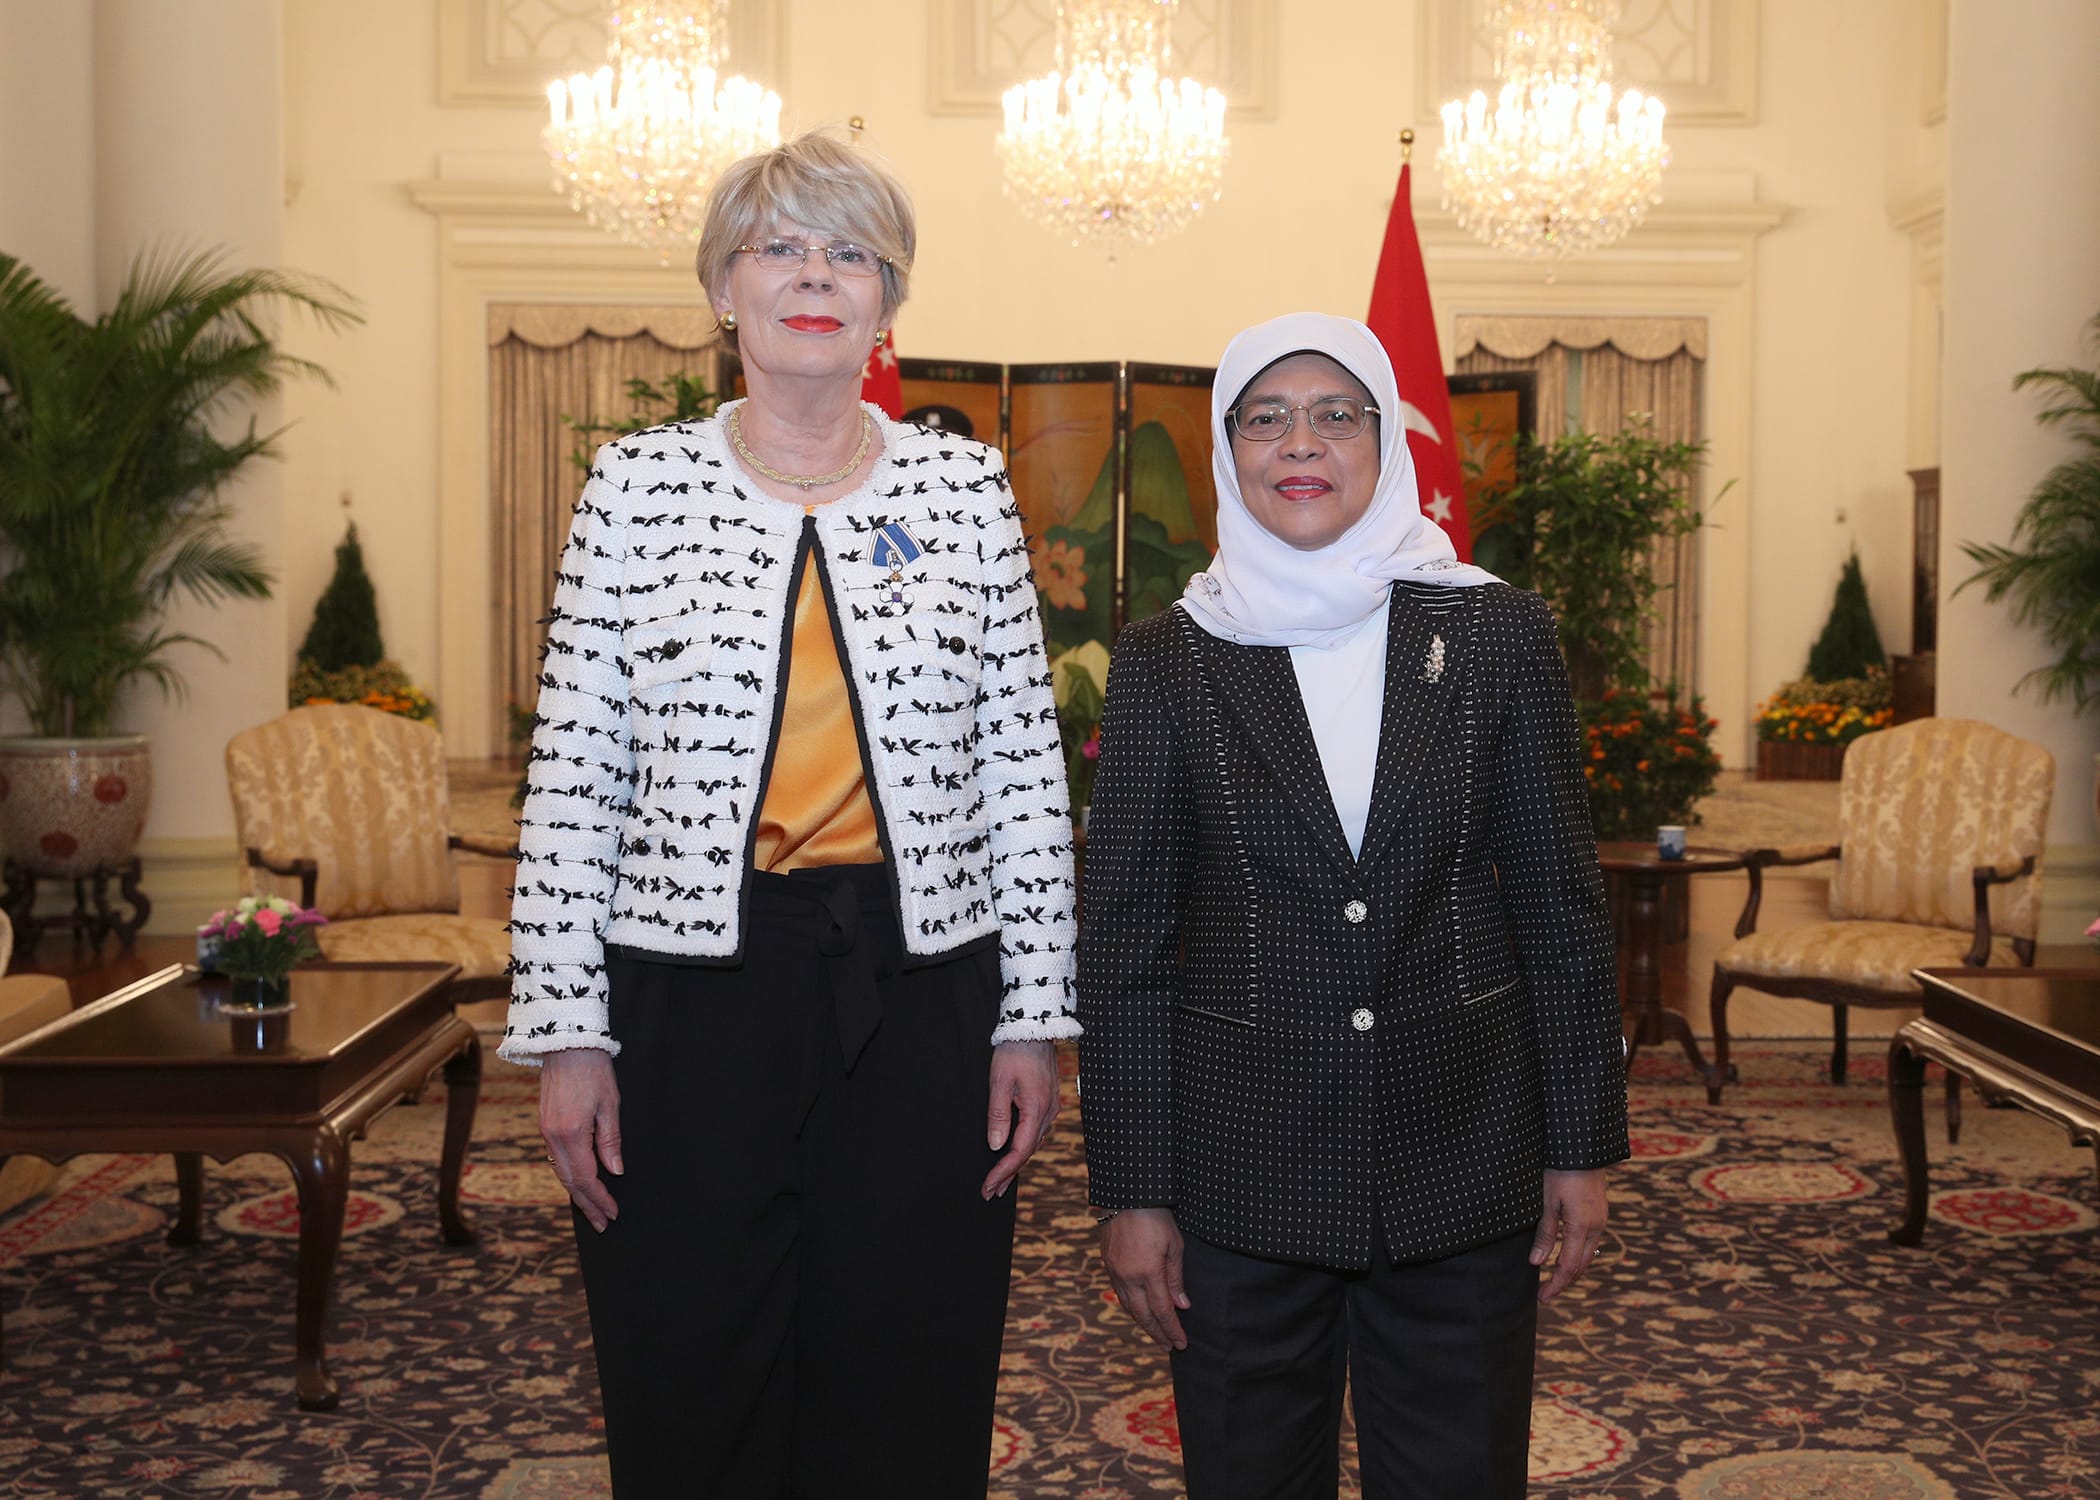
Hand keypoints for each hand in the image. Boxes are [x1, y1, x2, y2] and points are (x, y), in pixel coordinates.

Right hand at [540, 1048, 623, 1231]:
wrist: (566, 1043)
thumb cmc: (593, 1069)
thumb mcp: (610, 1103)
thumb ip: (610, 1140)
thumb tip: (615, 1170)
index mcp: (571, 1134)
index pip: (587, 1178)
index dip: (600, 1199)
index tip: (613, 1213)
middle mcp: (553, 1137)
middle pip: (571, 1182)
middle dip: (588, 1205)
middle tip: (603, 1224)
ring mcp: (546, 1132)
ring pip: (561, 1172)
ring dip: (577, 1193)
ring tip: (593, 1210)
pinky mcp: (544, 1125)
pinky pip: (556, 1159)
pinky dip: (569, 1176)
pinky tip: (579, 1183)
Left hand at [981, 1040, 1058, 1199]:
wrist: (1034, 1027)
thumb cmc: (1014, 1051)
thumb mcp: (999, 1082)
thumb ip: (998, 1115)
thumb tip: (995, 1146)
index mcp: (1037, 1109)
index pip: (1019, 1151)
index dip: (1003, 1172)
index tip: (988, 1187)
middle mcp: (1048, 1112)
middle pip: (1028, 1151)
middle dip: (1008, 1174)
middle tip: (990, 1192)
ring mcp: (1051, 1106)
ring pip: (1033, 1142)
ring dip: (1016, 1162)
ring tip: (999, 1180)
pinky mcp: (1049, 1100)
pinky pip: (1036, 1131)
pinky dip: (1023, 1146)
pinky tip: (1014, 1152)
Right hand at [1102, 1208, 1189, 1349]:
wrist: (1128, 1195)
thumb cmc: (1156, 1217)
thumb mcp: (1175, 1245)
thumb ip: (1176, 1278)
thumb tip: (1181, 1305)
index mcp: (1148, 1273)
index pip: (1162, 1311)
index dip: (1172, 1329)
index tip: (1181, 1343)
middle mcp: (1128, 1277)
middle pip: (1143, 1315)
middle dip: (1157, 1333)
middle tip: (1169, 1346)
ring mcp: (1115, 1271)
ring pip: (1129, 1306)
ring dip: (1143, 1322)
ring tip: (1156, 1333)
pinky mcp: (1108, 1263)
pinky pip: (1120, 1293)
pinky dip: (1132, 1306)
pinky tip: (1139, 1310)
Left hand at [1532, 1167, 1607, 1300]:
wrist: (1581, 1147)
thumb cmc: (1559, 1170)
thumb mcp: (1547, 1202)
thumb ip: (1545, 1234)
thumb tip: (1536, 1263)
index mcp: (1581, 1226)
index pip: (1568, 1266)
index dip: (1555, 1284)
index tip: (1543, 1297)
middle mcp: (1596, 1227)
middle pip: (1581, 1265)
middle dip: (1563, 1281)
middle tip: (1545, 1293)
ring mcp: (1601, 1219)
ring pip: (1588, 1254)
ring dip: (1572, 1269)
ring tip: (1553, 1278)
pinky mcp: (1601, 1212)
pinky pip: (1591, 1241)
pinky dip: (1578, 1254)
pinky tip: (1566, 1254)